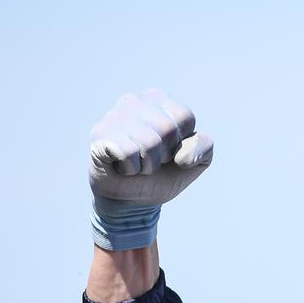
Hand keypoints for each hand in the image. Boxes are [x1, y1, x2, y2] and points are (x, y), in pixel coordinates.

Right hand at [88, 89, 212, 249]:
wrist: (133, 200)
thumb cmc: (163, 174)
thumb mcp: (195, 162)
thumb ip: (204, 148)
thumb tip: (183, 156)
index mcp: (160, 101)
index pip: (185, 117)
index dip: (181, 143)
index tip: (170, 151)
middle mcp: (135, 101)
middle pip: (167, 129)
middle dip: (163, 155)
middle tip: (150, 159)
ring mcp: (114, 116)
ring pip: (148, 142)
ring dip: (147, 164)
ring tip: (136, 164)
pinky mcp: (99, 134)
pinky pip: (128, 152)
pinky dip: (130, 168)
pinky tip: (121, 166)